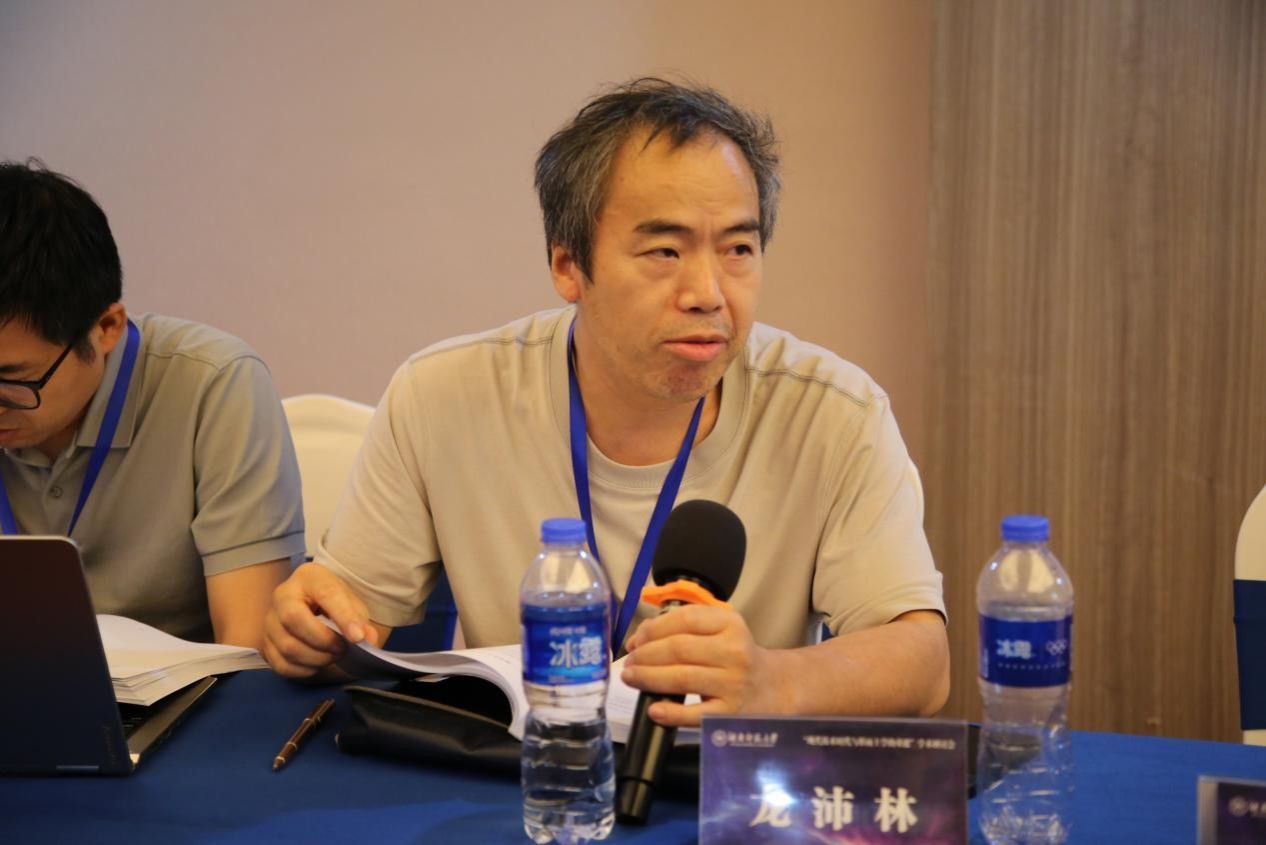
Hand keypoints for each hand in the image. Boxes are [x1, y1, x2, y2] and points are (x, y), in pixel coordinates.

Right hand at [261, 562, 378, 677]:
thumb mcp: (351, 603)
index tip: (358, 637)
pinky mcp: (265, 643)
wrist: (312, 605)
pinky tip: (317, 664)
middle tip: (342, 648)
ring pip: (287, 646)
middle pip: (294, 619)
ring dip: (316, 658)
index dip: (343, 617)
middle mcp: (282, 595)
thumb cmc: (333, 602)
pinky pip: (281, 664)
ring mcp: (270, 620)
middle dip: (323, 640)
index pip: (326, 594)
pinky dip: (303, 670)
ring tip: (333, 656)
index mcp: (309, 577)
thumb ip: (361, 620)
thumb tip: (368, 639)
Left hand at [619, 604, 783, 727]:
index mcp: (730, 624)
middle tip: (628, 663)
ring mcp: (733, 684)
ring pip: (682, 678)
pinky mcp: (730, 714)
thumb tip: (639, 638)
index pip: (685, 619)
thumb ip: (681, 627)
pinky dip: (670, 713)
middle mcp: (734, 651)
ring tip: (631, 678)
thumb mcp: (719, 631)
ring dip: (648, 678)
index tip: (636, 640)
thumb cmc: (737, 656)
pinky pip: (694, 714)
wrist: (774, 688)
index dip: (653, 629)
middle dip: (645, 655)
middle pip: (678, 649)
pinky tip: (654, 709)